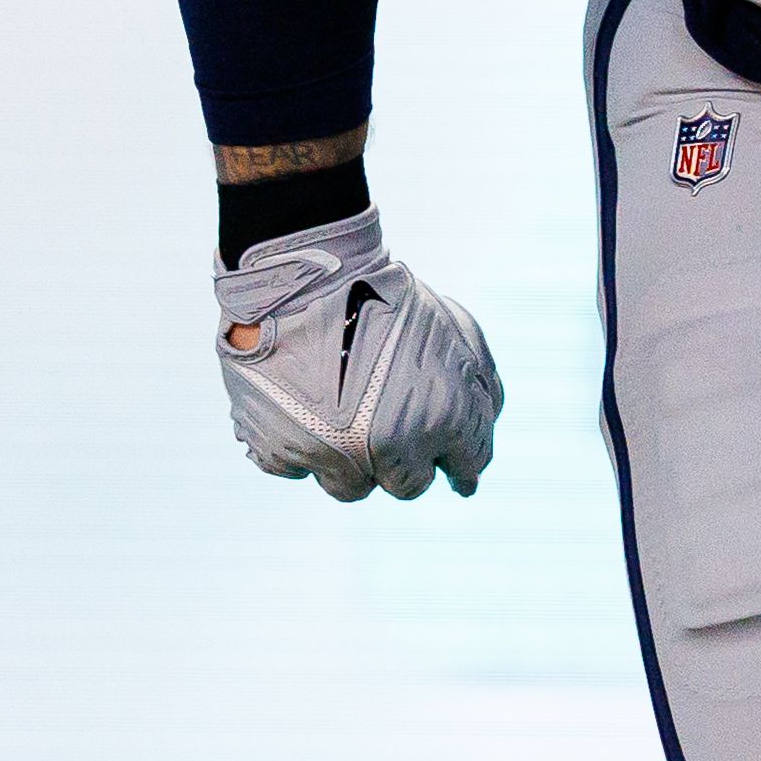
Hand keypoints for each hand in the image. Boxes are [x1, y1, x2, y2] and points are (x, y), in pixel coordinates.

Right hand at [216, 213, 502, 498]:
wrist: (301, 272)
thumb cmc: (384, 297)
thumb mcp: (456, 331)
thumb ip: (480, 391)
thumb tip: (475, 459)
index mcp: (444, 417)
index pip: (467, 465)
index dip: (461, 465)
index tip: (457, 474)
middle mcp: (392, 445)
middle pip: (408, 486)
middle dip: (404, 464)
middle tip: (388, 433)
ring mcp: (333, 453)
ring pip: (350, 488)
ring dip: (349, 462)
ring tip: (338, 416)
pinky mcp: (279, 450)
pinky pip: (294, 469)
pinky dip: (296, 446)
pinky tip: (296, 411)